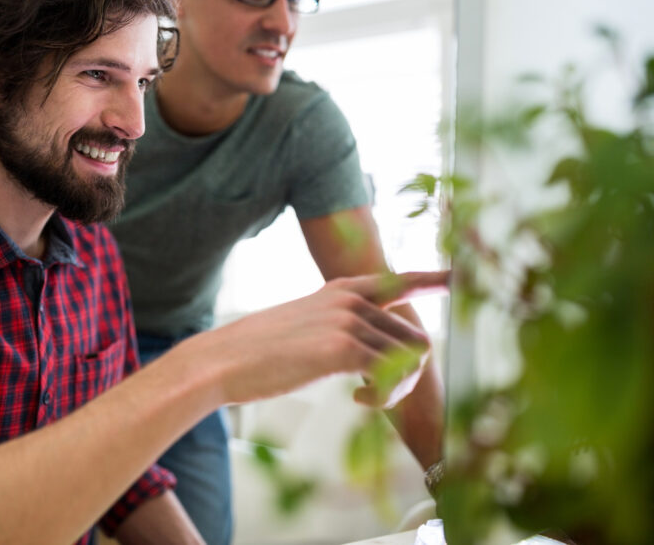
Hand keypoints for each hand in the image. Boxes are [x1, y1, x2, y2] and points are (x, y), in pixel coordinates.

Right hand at [195, 271, 448, 405]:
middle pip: (413, 335)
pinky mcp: (342, 348)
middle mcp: (350, 299)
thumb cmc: (257, 351)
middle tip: (375, 393)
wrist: (223, 360)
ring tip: (365, 397)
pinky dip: (382, 396)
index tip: (457, 279)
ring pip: (408, 357)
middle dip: (405, 371)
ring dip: (397, 388)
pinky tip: (357, 399)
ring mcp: (348, 321)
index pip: (398, 281)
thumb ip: (338, 327)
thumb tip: (366, 349)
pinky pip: (390, 375)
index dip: (432, 280)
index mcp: (341, 290)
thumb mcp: (302, 325)